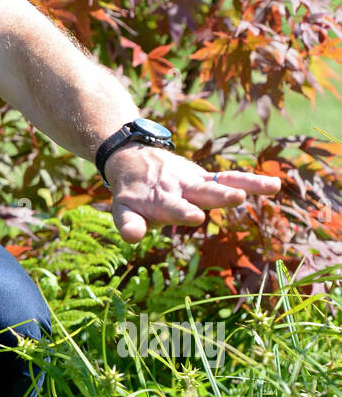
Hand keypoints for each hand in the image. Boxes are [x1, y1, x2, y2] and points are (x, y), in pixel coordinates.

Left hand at [103, 145, 281, 242]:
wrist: (132, 158)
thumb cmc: (131, 194)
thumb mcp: (122, 209)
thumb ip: (129, 225)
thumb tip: (131, 238)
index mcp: (158, 199)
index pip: (171, 207)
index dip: (182, 211)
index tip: (195, 216)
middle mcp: (180, 187)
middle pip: (201, 192)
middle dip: (218, 195)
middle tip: (235, 197)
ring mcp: (195, 181)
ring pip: (221, 182)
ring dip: (243, 184)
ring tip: (270, 186)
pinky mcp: (206, 177)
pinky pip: (230, 178)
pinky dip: (250, 181)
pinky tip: (274, 184)